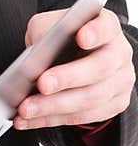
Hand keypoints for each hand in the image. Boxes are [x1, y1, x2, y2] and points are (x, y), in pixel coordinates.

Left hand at [14, 7, 135, 129]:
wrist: (75, 56)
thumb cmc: (62, 39)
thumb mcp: (49, 26)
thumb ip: (43, 33)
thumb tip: (33, 60)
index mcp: (107, 27)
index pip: (106, 27)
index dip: (96, 32)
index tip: (81, 37)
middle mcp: (119, 54)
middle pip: (99, 68)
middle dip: (68, 78)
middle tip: (42, 84)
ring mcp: (120, 82)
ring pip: (90, 99)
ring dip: (53, 106)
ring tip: (26, 108)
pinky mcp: (112, 106)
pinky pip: (82, 117)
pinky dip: (51, 119)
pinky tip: (28, 119)